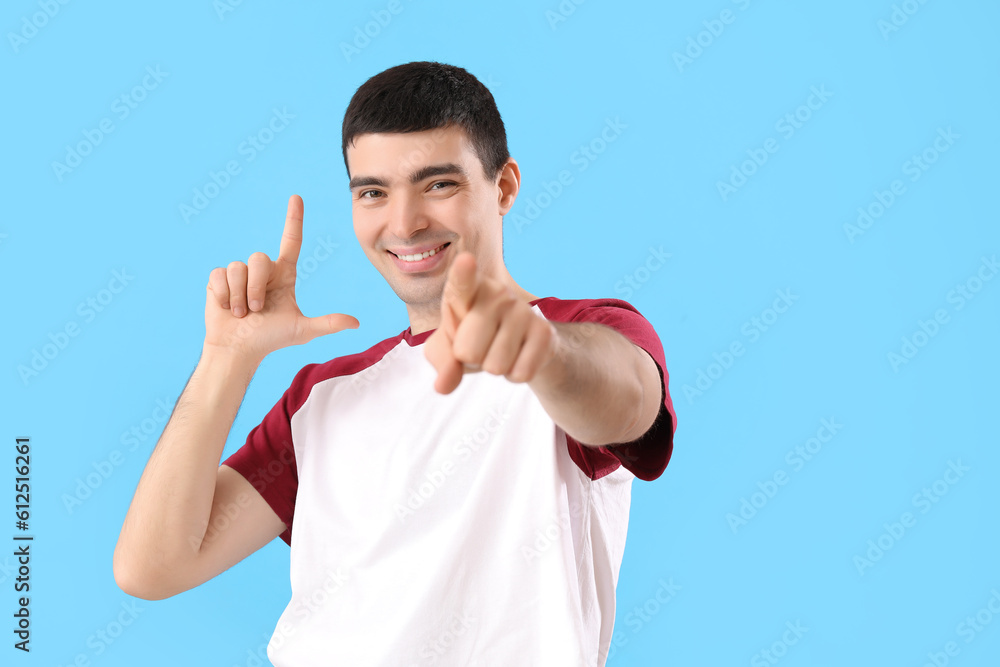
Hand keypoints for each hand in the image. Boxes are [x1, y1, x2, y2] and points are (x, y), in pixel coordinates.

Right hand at [203, 195, 358, 361]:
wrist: (238, 349)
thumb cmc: (271, 339)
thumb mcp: (302, 331)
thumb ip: (328, 324)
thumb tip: (357, 323)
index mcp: (284, 275)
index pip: (291, 241)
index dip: (294, 219)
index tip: (296, 198)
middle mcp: (263, 270)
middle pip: (258, 258)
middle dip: (256, 288)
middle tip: (256, 309)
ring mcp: (239, 273)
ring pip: (238, 267)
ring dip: (240, 295)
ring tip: (241, 312)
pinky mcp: (218, 279)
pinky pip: (220, 275)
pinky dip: (224, 295)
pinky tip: (226, 308)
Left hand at [424, 252, 556, 393]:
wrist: (518, 342)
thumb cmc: (472, 337)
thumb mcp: (447, 347)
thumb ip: (441, 361)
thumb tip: (443, 386)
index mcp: (467, 291)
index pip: (463, 282)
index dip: (463, 273)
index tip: (466, 261)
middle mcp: (496, 294)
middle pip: (468, 352)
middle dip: (471, 359)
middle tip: (481, 345)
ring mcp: (523, 310)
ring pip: (496, 366)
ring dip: (494, 367)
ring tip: (499, 348)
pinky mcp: (545, 331)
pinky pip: (520, 373)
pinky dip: (514, 375)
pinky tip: (518, 356)